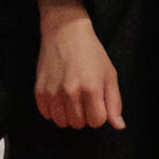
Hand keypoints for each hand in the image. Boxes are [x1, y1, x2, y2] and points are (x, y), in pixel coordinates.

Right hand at [33, 0, 123, 130]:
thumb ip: (114, 102)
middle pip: (78, 124)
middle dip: (84, 114)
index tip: (97, 102)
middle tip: (84, 97)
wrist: (65, 33)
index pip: (96, 122)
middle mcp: (71, 92)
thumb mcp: (109, 74)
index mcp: (91, 88)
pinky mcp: (39, 91)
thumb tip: (118, 126)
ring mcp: (53, 92)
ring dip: (68, 114)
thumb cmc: (91, 53)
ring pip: (62, 122)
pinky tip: (59, 95)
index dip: (99, 114)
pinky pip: (47, 115)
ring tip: (72, 96)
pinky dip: (54, 109)